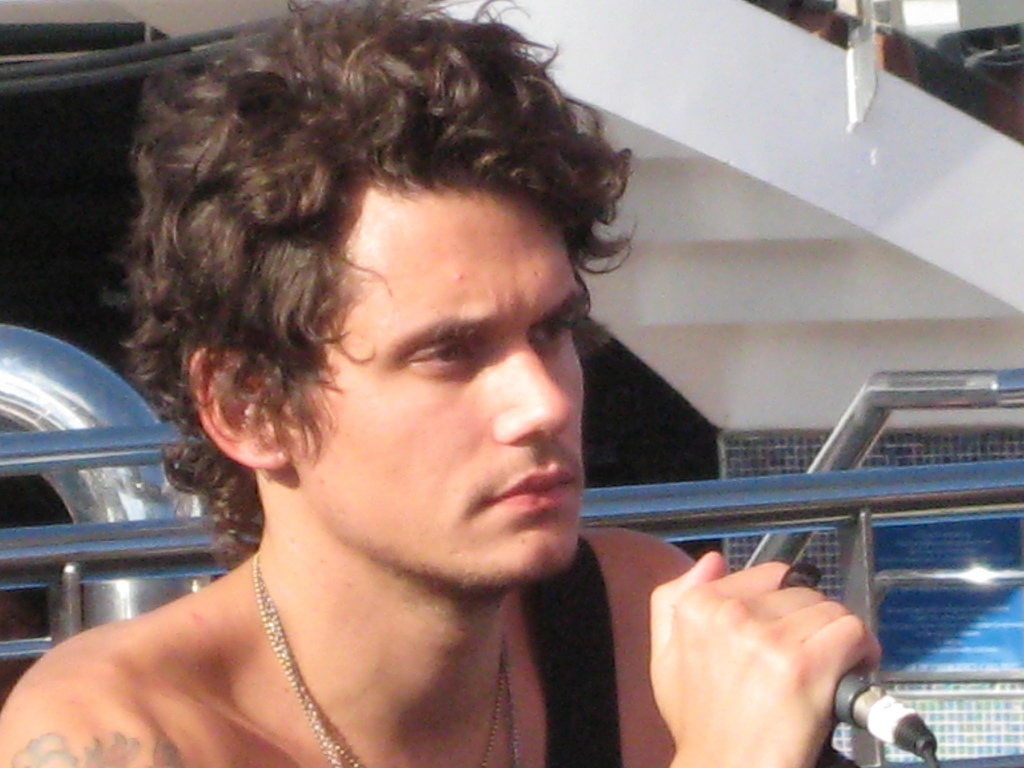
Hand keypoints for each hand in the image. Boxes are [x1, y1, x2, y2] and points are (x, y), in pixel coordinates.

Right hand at [650, 552, 880, 767]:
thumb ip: (674, 603)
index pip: (769, 576)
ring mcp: (768, 639)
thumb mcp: (665, 659)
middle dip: (811, 622)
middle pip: (803, 593)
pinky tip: (852, 669)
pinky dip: (862, 650)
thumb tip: (712, 561)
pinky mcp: (804, 666)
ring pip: (830, 610)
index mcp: (697, 607)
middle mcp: (730, 615)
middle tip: (810, 656)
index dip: (786, 604)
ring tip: (832, 666)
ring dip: (837, 637)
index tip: (789, 630)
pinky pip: (851, 631)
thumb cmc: (700, 724)